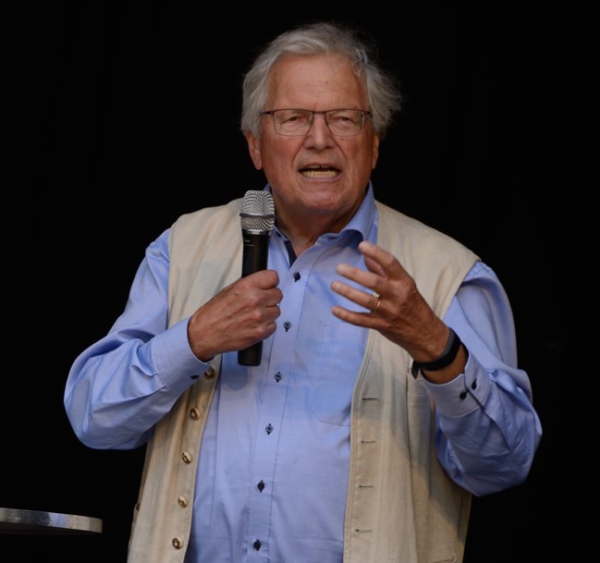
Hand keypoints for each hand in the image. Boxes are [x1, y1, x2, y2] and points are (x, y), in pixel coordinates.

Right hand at [187, 270, 281, 360]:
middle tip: (260, 302)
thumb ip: (248, 285)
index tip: (268, 286)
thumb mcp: (229, 290)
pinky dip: (266, 326)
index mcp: (246, 286)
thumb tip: (262, 283)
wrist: (205, 333)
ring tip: (254, 315)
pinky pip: (273, 326)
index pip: (273, 277)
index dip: (271, 282)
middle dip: (270, 298)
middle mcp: (255, 300)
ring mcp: (259, 317)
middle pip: (278, 294)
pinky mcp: (260, 332)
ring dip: (268, 313)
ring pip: (277, 311)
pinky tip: (254, 325)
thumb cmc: (214, 313)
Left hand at [331, 241, 457, 376]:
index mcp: (404, 282)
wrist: (425, 333)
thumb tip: (366, 255)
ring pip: (365, 301)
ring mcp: (389, 312)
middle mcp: (397, 296)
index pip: (390, 263)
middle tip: (339, 268)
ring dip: (348, 292)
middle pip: (374, 282)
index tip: (362, 245)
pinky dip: (347, 315)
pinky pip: (361, 320)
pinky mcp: (381, 325)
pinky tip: (334, 309)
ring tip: (334, 285)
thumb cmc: (412, 304)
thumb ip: (384, 270)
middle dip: (355, 274)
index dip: (376, 253)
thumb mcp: (404, 285)